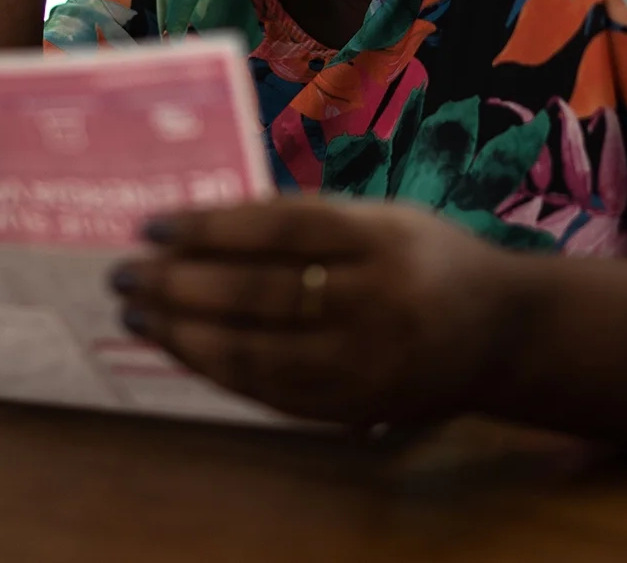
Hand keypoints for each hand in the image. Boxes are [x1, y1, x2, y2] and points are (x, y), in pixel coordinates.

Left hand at [112, 198, 519, 426]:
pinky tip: (181, 348)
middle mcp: (378, 302)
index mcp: (384, 239)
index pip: (280, 229)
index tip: (153, 225)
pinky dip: (217, 370)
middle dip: (181, 285)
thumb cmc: (426, 258)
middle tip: (125, 275)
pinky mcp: (355, 408)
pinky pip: (271, 391)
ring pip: (258, 352)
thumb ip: (306, 221)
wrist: (501, 333)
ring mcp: (367, 363)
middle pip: (261, 294)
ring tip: (138, 314)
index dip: (211, 226)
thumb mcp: (380, 219)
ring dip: (185, 335)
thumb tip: (201, 227)